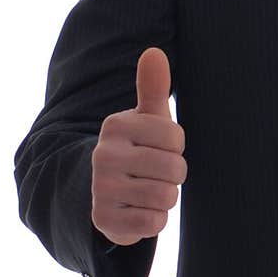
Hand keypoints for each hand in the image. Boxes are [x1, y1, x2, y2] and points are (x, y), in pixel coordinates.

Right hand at [91, 47, 186, 245]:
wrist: (103, 193)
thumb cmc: (138, 148)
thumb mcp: (145, 119)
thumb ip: (152, 87)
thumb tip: (154, 52)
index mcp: (115, 126)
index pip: (175, 136)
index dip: (176, 146)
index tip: (159, 148)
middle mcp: (104, 155)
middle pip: (175, 168)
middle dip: (174, 175)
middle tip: (156, 173)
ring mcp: (101, 189)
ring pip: (166, 197)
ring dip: (165, 198)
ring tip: (148, 190)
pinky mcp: (104, 220)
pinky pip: (153, 224)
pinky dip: (154, 220)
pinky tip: (139, 210)